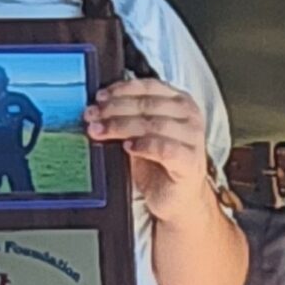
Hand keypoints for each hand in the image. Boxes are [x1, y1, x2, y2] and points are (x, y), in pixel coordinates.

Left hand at [86, 78, 213, 222]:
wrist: (177, 198)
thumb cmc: (159, 164)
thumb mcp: (141, 134)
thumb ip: (127, 118)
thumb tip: (96, 108)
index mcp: (179, 101)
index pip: (149, 86)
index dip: (121, 90)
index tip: (99, 98)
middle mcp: (189, 115)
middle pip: (147, 105)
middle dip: (114, 109)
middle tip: (92, 116)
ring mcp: (192, 138)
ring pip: (152, 124)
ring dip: (121, 126)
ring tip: (100, 132)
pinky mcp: (189, 161)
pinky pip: (164, 148)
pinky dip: (143, 145)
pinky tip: (127, 147)